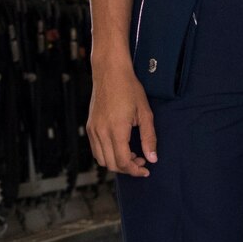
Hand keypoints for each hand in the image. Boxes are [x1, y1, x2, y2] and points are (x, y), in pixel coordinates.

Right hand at [86, 59, 156, 176]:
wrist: (110, 71)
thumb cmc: (129, 88)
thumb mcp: (145, 113)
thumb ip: (149, 138)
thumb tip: (152, 158)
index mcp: (116, 129)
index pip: (123, 162)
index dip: (135, 170)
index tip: (146, 169)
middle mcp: (101, 132)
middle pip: (112, 164)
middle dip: (128, 168)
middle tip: (141, 160)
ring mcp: (93, 129)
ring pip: (101, 159)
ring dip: (116, 163)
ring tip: (131, 154)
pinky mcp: (90, 126)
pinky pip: (96, 149)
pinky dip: (107, 154)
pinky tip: (119, 146)